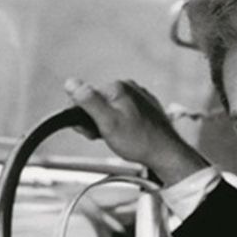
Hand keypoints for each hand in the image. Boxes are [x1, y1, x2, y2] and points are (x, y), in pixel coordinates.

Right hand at [64, 78, 209, 185]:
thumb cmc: (138, 141)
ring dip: (108, 124)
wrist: (166, 153)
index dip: (82, 118)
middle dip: (96, 121)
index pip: (84, 97)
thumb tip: (70, 83)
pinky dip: (122, 124)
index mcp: (117, 87)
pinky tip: (129, 135)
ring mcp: (139, 96)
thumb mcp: (107, 122)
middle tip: (106, 136)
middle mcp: (129, 87)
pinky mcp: (146, 107)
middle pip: (98, 102)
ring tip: (119, 137)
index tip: (91, 132)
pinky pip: (125, 112)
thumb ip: (88, 101)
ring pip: (111, 108)